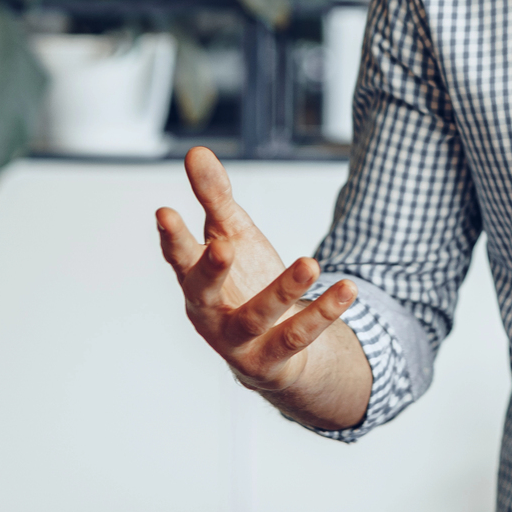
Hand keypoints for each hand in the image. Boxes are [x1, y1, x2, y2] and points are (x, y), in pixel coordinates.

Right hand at [155, 146, 359, 397]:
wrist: (268, 349)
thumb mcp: (232, 233)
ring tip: (310, 262)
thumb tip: (195, 150)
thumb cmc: (242, 283)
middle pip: (203, 292)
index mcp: (194, 280)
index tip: (165, 211)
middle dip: (211, 269)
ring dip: (282, 290)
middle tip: (224, 244)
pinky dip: (323, 312)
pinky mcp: (270, 361)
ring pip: (256, 317)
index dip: (171, 236)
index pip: (179, 257)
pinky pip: (298, 337)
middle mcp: (208, 314)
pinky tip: (347, 289)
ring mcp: (237, 342)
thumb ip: (214, 196)